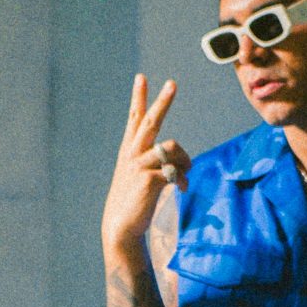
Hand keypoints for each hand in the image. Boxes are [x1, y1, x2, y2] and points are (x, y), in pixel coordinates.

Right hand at [102, 74, 189, 259]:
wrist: (121, 228)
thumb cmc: (133, 204)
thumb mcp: (139, 178)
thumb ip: (155, 165)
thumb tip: (179, 160)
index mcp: (129, 152)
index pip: (134, 119)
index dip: (139, 98)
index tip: (141, 78)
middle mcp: (133, 155)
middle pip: (150, 121)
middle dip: (162, 101)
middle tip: (172, 83)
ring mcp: (140, 166)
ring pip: (172, 147)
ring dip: (185, 159)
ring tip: (185, 172)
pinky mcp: (149, 180)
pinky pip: (176, 171)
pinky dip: (183, 180)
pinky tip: (182, 189)